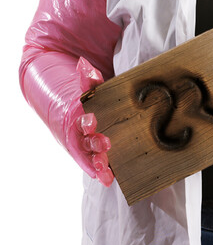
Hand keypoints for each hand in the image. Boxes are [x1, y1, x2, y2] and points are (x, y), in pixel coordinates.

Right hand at [66, 58, 113, 186]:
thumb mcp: (87, 91)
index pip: (81, 120)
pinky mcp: (96, 156)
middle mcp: (80, 135)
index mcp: (78, 118)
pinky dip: (103, 173)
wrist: (70, 114)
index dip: (86, 121)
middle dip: (94, 143)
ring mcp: (87, 147)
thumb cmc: (87, 102)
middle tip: (105, 143)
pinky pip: (99, 166)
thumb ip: (88, 81)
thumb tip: (85, 64)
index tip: (92, 120)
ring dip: (97, 162)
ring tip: (105, 168)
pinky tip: (109, 179)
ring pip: (90, 157)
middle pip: (86, 141)